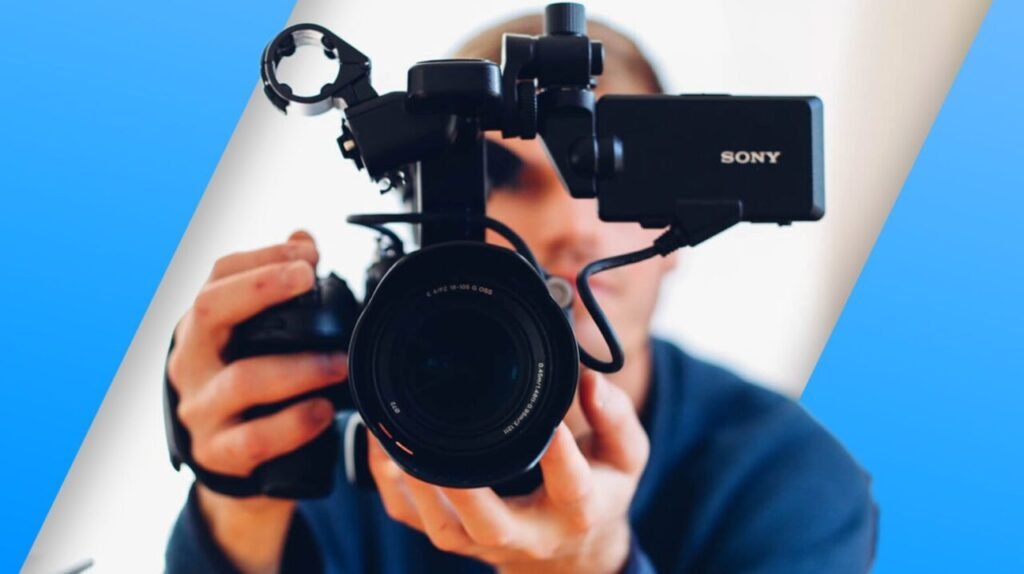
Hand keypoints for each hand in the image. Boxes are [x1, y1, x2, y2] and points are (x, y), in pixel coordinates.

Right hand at [167, 231, 346, 572]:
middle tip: (307, 280)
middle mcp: (191, 361)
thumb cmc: (249, 389)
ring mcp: (201, 410)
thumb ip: (277, 291)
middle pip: (208, 311)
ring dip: (298, 365)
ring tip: (339, 361)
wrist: (233, 466)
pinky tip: (322, 411)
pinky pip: (255, 438)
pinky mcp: (219, 454)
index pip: (218, 276)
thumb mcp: (253, 339)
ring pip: (242, 379)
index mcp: (202, 327)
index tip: (307, 254)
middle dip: (260, 289)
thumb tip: (303, 238)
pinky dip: (293, 424)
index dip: (262, 257)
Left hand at [368, 370, 649, 573]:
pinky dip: (391, 485)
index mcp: (577, 510)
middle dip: (465, 491)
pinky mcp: (455, 538)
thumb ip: (614, 417)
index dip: (560, 456)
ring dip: (415, 486)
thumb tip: (588, 379)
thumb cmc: (598, 492)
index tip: (551, 421)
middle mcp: (529, 534)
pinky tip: (381, 446)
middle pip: (491, 524)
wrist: (571, 554)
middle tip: (440, 443)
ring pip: (443, 526)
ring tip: (395, 438)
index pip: (570, 485)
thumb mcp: (625, 456)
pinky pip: (413, 518)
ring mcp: (485, 543)